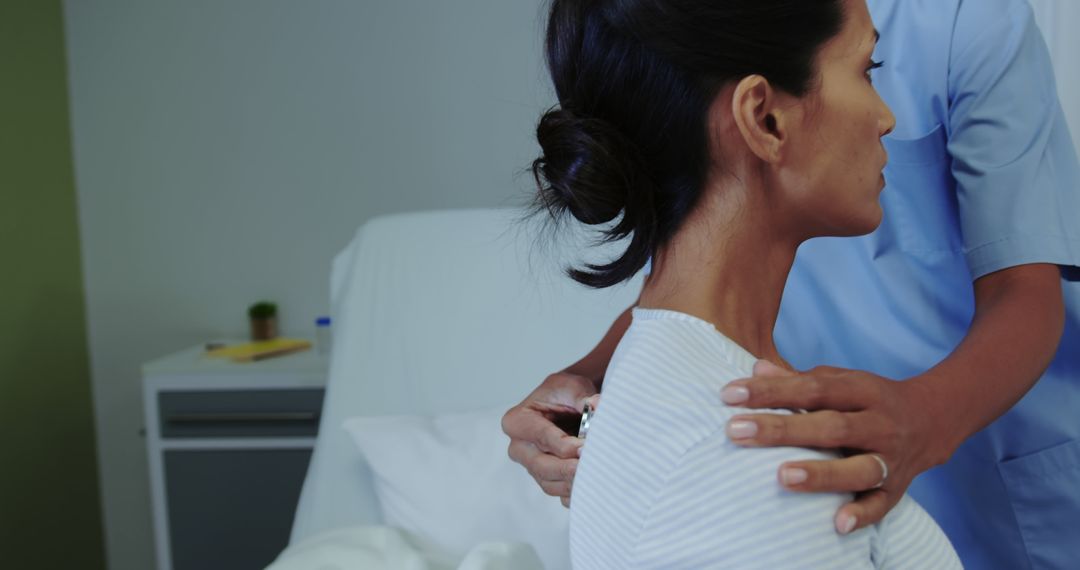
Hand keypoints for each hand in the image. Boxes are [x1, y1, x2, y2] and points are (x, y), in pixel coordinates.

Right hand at [502, 371, 597, 506]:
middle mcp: (519, 447)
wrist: (568, 405)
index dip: (564, 445)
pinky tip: (594, 485)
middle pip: (542, 466)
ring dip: (574, 483)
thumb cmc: (564, 393)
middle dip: (568, 469)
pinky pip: (559, 494)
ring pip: (550, 483)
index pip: (541, 437)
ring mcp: (531, 466)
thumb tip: (596, 405)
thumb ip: (582, 396)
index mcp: (517, 421)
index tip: (585, 447)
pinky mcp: (545, 479)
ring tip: (598, 475)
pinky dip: (576, 493)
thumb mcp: (571, 386)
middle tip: (591, 467)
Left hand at [720, 360, 949, 533]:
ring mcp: (891, 457)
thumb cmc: (867, 399)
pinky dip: (862, 514)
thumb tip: (756, 368)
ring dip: (822, 474)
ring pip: (858, 467)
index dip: (771, 391)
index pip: (813, 388)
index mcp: (862, 390)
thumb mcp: (840, 381)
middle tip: (736, 431)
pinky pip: (881, 505)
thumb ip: (799, 379)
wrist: (933, 419)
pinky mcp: (899, 488)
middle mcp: (879, 423)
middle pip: (830, 426)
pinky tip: (838, 524)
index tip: (730, 395)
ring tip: (782, 476)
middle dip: (782, 430)